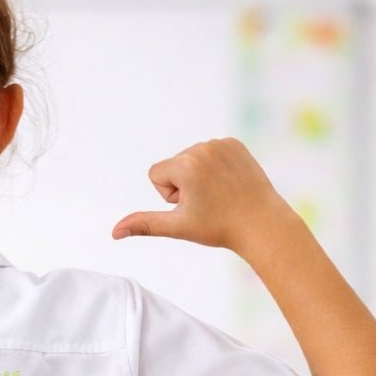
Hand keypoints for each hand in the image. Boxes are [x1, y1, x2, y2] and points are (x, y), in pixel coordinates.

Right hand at [112, 137, 292, 254]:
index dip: (168, 195)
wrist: (261, 223)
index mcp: (186, 164)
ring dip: (198, 178)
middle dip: (183, 185)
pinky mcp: (234, 143)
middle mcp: (202, 148)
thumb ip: (143, 224)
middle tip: (208, 202)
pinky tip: (228, 183)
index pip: (155, 174)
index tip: (192, 205)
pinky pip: (209, 154)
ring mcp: (221, 143)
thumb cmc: (218, 227)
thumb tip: (115, 232)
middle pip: (172, 166)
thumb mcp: (177, 226)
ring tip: (219, 194)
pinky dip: (214, 169)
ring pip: (190, 160)